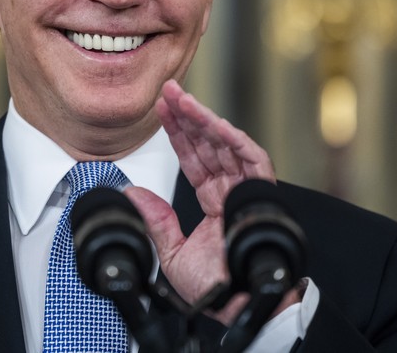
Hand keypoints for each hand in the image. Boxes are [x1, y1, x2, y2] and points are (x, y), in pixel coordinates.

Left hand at [124, 79, 296, 324]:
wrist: (239, 305)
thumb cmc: (216, 288)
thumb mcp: (172, 254)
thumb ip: (156, 221)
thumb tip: (134, 193)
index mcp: (213, 200)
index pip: (193, 157)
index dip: (177, 133)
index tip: (161, 109)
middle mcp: (230, 191)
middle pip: (208, 143)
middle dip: (188, 115)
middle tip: (169, 90)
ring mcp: (246, 191)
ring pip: (226, 144)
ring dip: (205, 120)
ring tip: (183, 100)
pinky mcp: (262, 194)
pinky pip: (252, 159)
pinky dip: (235, 140)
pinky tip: (215, 123)